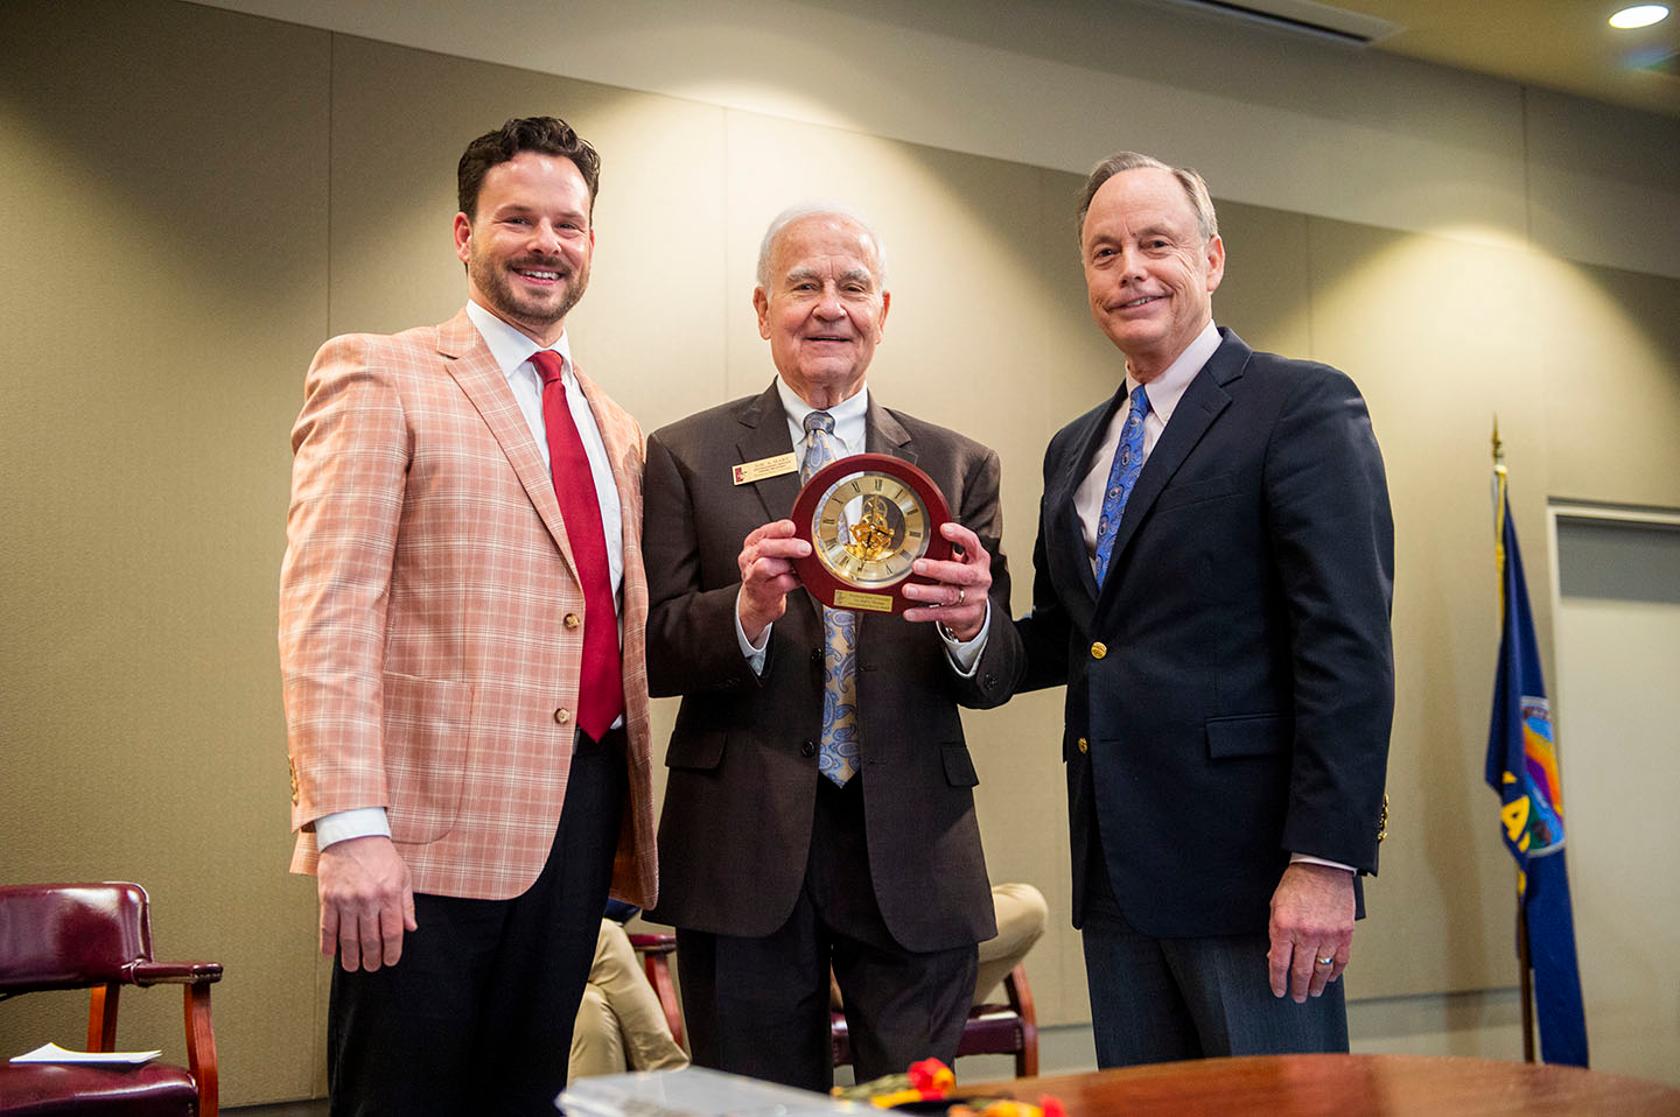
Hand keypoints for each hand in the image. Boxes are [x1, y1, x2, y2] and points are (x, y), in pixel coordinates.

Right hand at [317, 834, 416, 972]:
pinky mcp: (328, 898)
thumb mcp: (402, 875)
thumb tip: (411, 927)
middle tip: (372, 967)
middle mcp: (367, 899)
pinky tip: (331, 954)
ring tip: (353, 966)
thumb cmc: (380, 855)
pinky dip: (328, 943)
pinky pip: (327, 927)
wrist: (353, 835)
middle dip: (372, 958)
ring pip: (348, 938)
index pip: (392, 932)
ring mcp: (346, 900)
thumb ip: (407, 903)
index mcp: (388, 894)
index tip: (390, 960)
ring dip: (350, 956)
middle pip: (370, 939)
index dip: (392, 951)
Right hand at [737, 520, 810, 643]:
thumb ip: (786, 540)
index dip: (778, 529)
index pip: (764, 531)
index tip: (792, 528)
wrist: (760, 598)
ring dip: (786, 565)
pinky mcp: (763, 591)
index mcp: (753, 542)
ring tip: (796, 567)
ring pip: (766, 566)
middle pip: (764, 548)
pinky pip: (780, 583)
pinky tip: (798, 579)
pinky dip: (793, 581)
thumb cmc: (771, 570)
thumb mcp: (774, 551)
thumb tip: (807, 534)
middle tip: (805, 548)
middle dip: (786, 546)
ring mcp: (753, 575)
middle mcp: (749, 557)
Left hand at [901, 522, 991, 641]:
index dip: (959, 535)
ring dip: (926, 592)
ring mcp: (975, 598)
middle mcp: (980, 577)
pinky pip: (943, 614)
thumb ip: (944, 554)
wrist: (973, 611)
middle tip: (917, 566)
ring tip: (908, 590)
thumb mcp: (958, 564)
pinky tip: (910, 611)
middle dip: (937, 569)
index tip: (943, 529)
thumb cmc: (961, 581)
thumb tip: (918, 542)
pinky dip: (924, 613)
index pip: (972, 543)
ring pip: (950, 595)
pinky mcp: (967, 615)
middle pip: (962, 573)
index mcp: (978, 559)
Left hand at [1266, 862, 1353, 1001]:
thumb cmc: (1296, 884)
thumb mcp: (1276, 907)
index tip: (1278, 991)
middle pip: (1301, 971)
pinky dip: (1335, 972)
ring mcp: (1328, 935)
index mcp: (1285, 927)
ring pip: (1322, 970)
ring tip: (1313, 992)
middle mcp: (1306, 934)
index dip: (1278, 981)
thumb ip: (1275, 934)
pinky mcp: (1345, 933)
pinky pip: (1341, 960)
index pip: (1279, 964)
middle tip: (1297, 997)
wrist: (1322, 867)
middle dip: (1297, 988)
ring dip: (1316, 984)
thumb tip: (1275, 957)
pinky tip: (1329, 978)